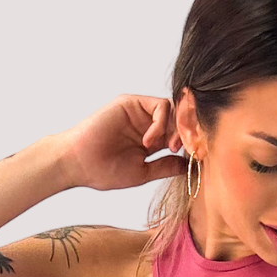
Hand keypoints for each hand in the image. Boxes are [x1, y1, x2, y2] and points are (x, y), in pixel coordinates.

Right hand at [59, 94, 186, 191]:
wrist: (79, 163)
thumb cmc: (105, 171)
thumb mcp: (143, 172)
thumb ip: (166, 166)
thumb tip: (189, 166)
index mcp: (152, 142)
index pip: (180, 137)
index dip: (191, 144)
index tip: (196, 158)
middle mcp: (148, 125)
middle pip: (181, 121)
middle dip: (188, 135)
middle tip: (187, 150)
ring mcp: (140, 113)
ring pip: (174, 111)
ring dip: (176, 129)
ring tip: (167, 147)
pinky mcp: (132, 103)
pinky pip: (160, 106)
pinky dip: (161, 122)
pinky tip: (150, 141)